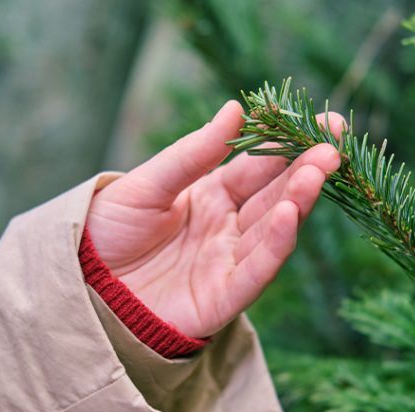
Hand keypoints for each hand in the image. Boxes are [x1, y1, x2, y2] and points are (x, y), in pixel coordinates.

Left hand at [86, 101, 343, 337]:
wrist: (82, 287)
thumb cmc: (109, 232)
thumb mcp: (146, 185)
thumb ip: (191, 154)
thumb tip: (235, 109)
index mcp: (211, 196)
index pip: (259, 167)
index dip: (290, 146)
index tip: (328, 123)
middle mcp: (227, 228)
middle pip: (275, 197)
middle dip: (305, 171)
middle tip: (333, 147)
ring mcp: (227, 263)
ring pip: (273, 231)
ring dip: (298, 202)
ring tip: (318, 172)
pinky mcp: (221, 299)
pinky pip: (255, 272)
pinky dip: (276, 246)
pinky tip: (291, 216)